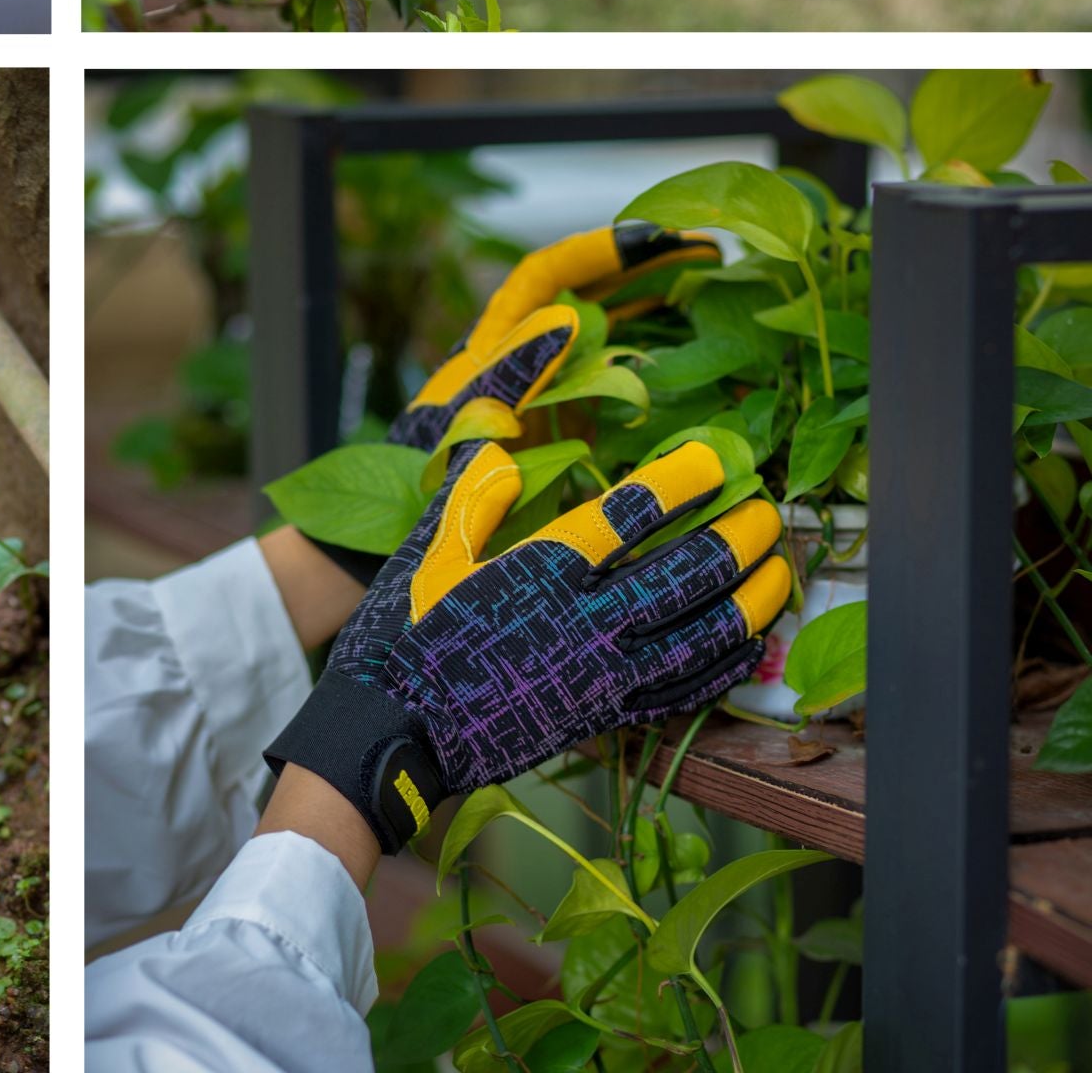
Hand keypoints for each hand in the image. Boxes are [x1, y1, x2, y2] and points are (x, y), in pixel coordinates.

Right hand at [265, 441, 790, 852]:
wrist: (396, 732)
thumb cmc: (403, 633)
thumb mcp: (428, 552)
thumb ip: (471, 496)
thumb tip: (501, 444)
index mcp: (538, 569)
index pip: (629, 513)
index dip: (680, 480)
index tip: (715, 458)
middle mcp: (582, 622)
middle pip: (683, 574)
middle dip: (736, 537)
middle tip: (768, 509)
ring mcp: (601, 676)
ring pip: (699, 637)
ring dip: (749, 600)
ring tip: (781, 569)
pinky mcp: (605, 716)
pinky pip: (684, 690)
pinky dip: (725, 663)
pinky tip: (749, 641)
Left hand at [307, 221, 716, 588]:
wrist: (391, 554)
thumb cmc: (411, 484)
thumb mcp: (462, 419)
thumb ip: (509, 371)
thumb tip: (565, 319)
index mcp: (493, 350)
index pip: (546, 279)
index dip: (596, 251)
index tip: (654, 236)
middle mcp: (526, 368)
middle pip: (593, 303)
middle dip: (649, 277)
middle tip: (712, 262)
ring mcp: (551, 405)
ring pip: (616, 348)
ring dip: (666, 327)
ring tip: (727, 312)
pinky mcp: (570, 448)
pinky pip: (626, 405)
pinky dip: (669, 395)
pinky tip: (716, 397)